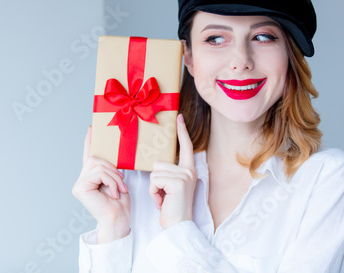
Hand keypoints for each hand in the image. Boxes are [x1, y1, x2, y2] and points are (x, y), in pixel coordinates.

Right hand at [72, 126, 130, 242]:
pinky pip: (99, 174)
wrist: (118, 219)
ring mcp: (79, 184)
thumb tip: (114, 154)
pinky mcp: (80, 188)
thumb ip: (111, 168)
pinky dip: (111, 181)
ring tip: (119, 189)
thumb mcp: (117, 180)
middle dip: (113, 169)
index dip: (90, 141)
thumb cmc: (119, 203)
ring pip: (99, 166)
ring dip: (114, 177)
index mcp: (91, 177)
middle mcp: (82, 179)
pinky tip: (113, 193)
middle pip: (96, 159)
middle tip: (122, 182)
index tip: (91, 128)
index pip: (89, 155)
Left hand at [149, 114, 196, 228]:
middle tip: (164, 195)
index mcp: (188, 170)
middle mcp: (189, 171)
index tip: (179, 117)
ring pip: (154, 172)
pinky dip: (154, 193)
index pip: (186, 147)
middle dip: (155, 181)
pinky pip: (154, 181)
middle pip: (158, 163)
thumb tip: (156, 163)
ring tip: (163, 199)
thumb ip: (168, 173)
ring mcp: (184, 176)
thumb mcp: (170, 187)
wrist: (177, 227)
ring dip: (153, 188)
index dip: (182, 132)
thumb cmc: (171, 209)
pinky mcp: (177, 183)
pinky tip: (163, 202)